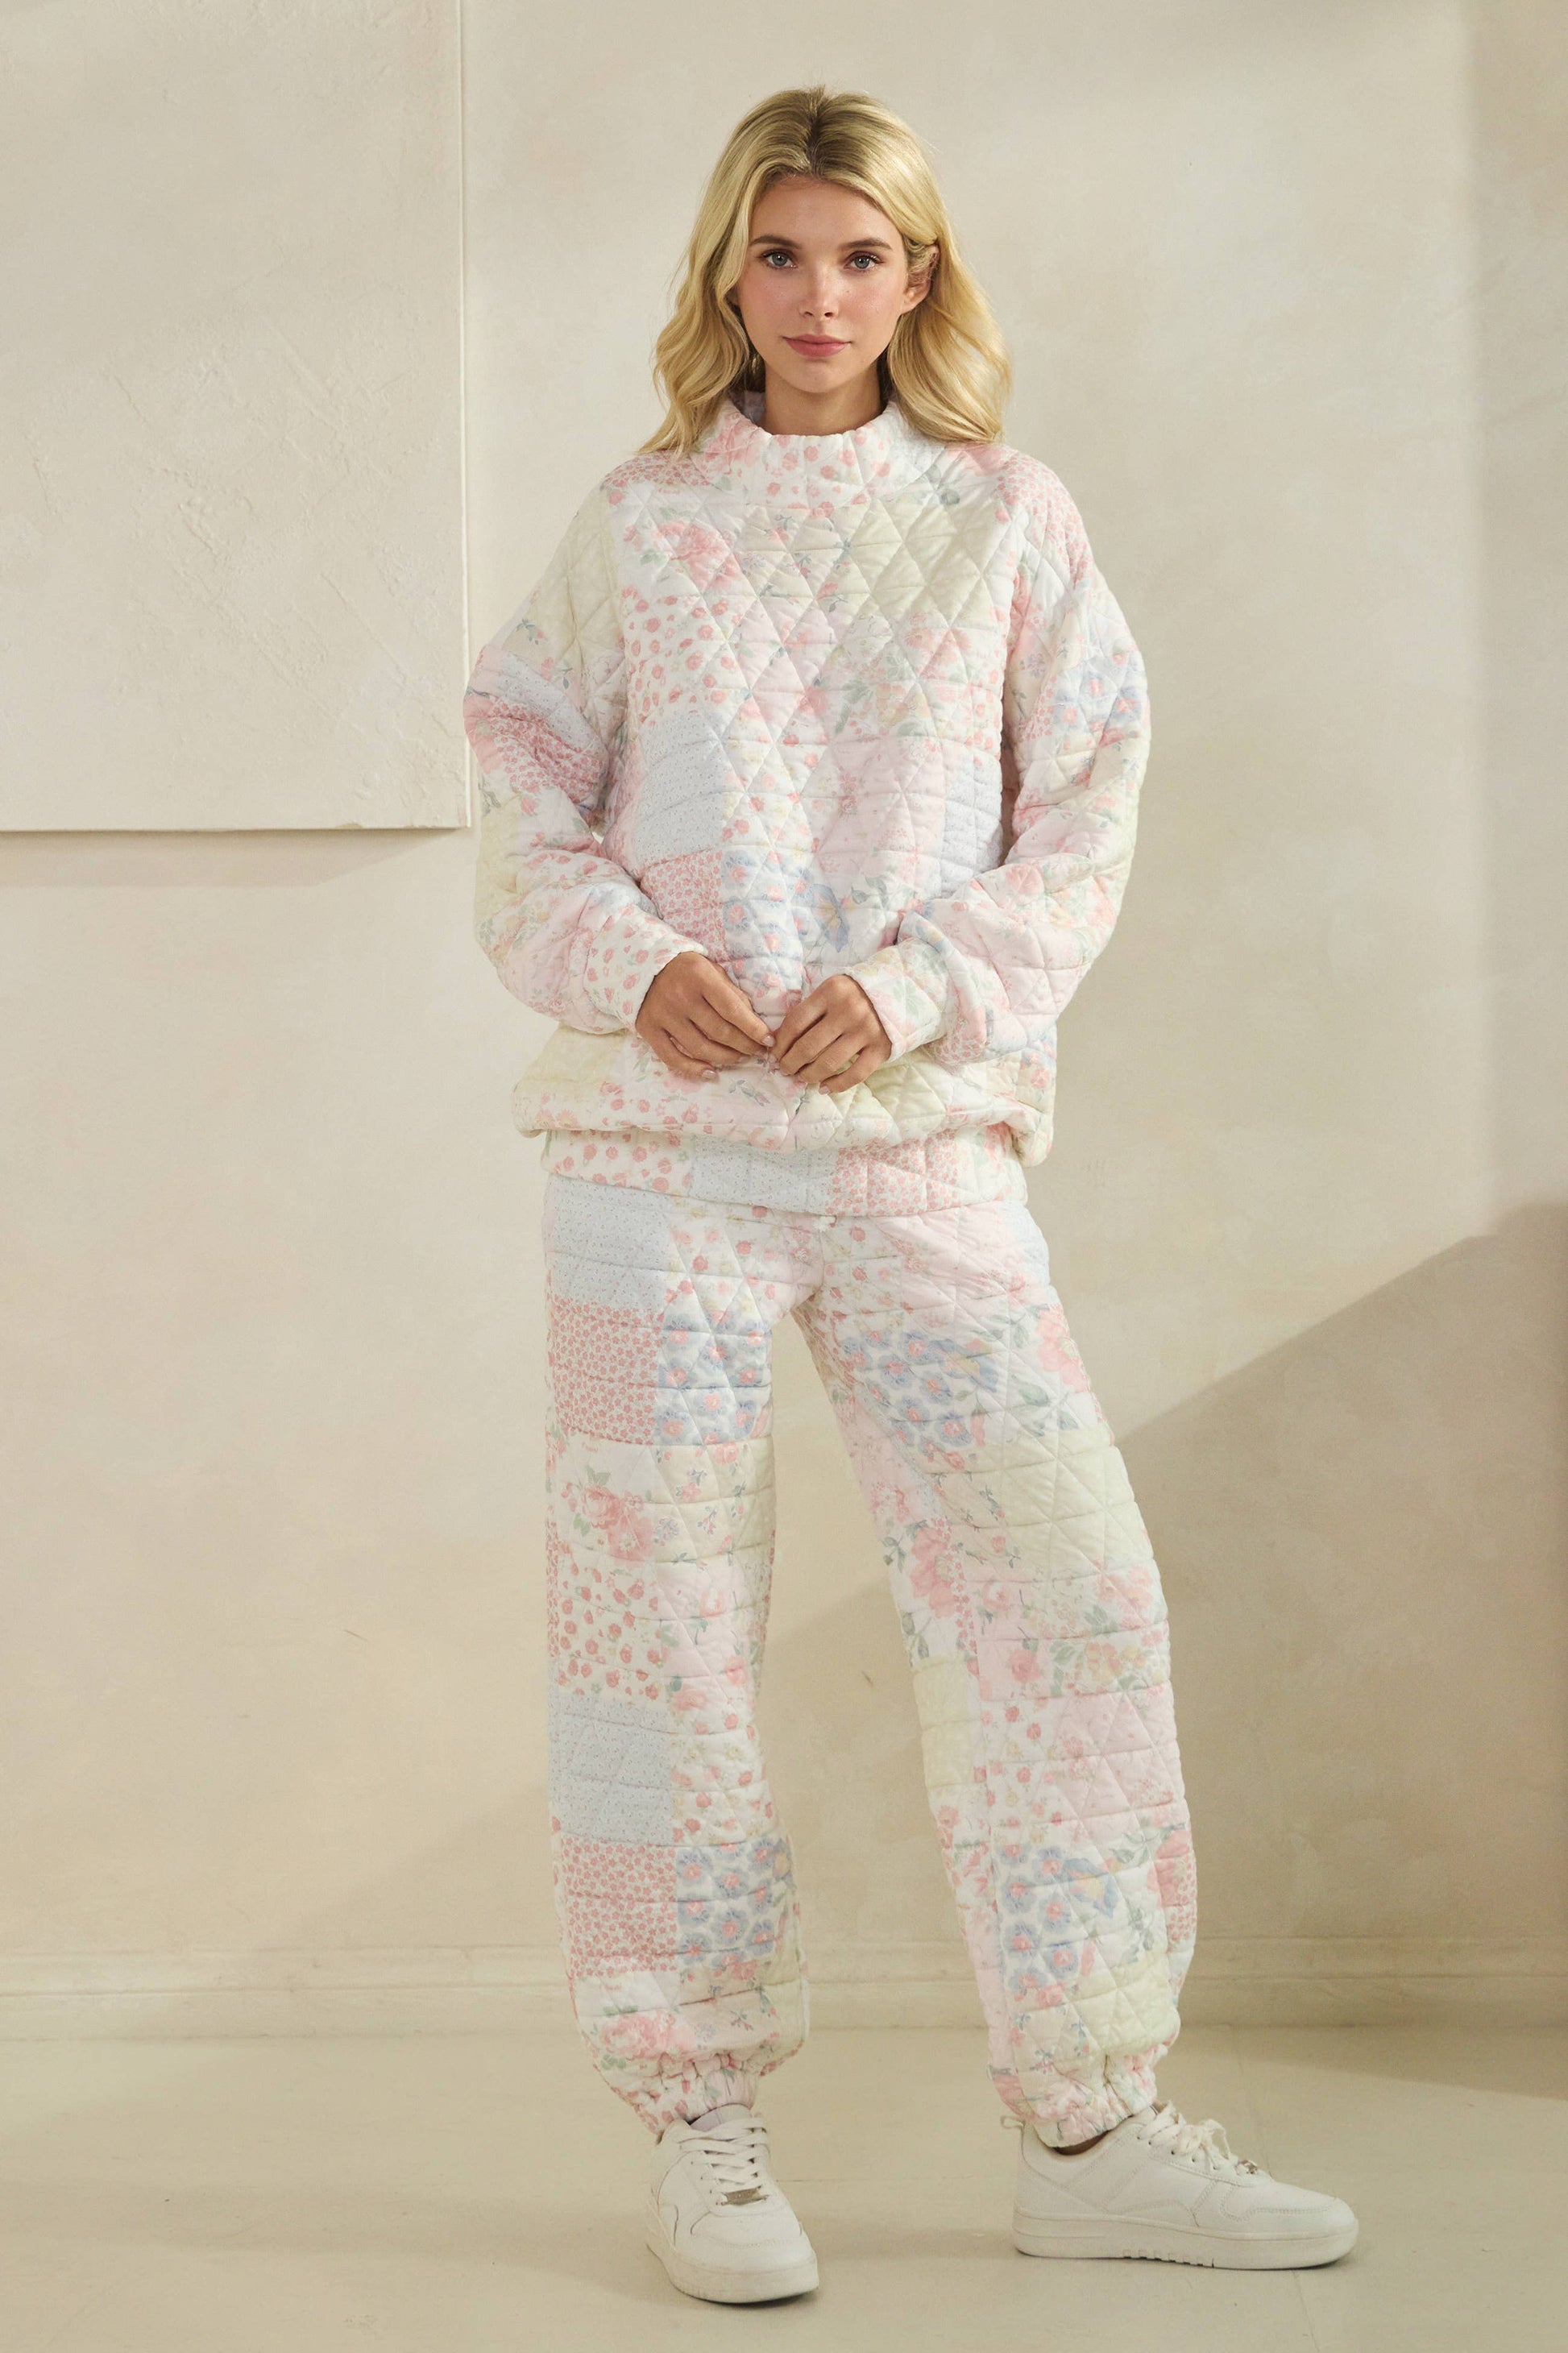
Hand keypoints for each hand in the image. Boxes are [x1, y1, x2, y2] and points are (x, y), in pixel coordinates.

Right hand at [635, 950, 774, 1079]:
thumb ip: (731, 993)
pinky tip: (711, 1072)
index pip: (733, 1010)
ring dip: (725, 1058)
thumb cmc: (686, 968)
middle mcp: (680, 996)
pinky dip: (693, 1069)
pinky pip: (672, 1057)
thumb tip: (753, 1022)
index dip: (754, 1029)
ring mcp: (663, 1015)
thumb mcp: (712, 970)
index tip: (769, 1040)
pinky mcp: (648, 1028)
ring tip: (739, 1058)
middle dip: (744, 1045)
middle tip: (758, 1051)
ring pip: (700, 1048)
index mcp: (700, 977)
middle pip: (719, 1031)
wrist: (644, 965)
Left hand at [770, 974, 890, 1094]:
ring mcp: (866, 1030)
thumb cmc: (855, 994)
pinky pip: (855, 1074)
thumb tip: (780, 1040)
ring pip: (828, 1063)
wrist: (899, 992)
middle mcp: (849, 1010)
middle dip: (790, 1063)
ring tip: (801, 1077)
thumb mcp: (832, 990)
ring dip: (809, 1075)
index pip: (796, 1022)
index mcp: (831, 992)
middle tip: (785, 1069)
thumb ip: (811, 1009)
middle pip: (808, 1046)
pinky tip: (824, 1088)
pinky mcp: (881, 1048)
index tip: (774, 1053)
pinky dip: (836, 1085)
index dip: (781, 1042)